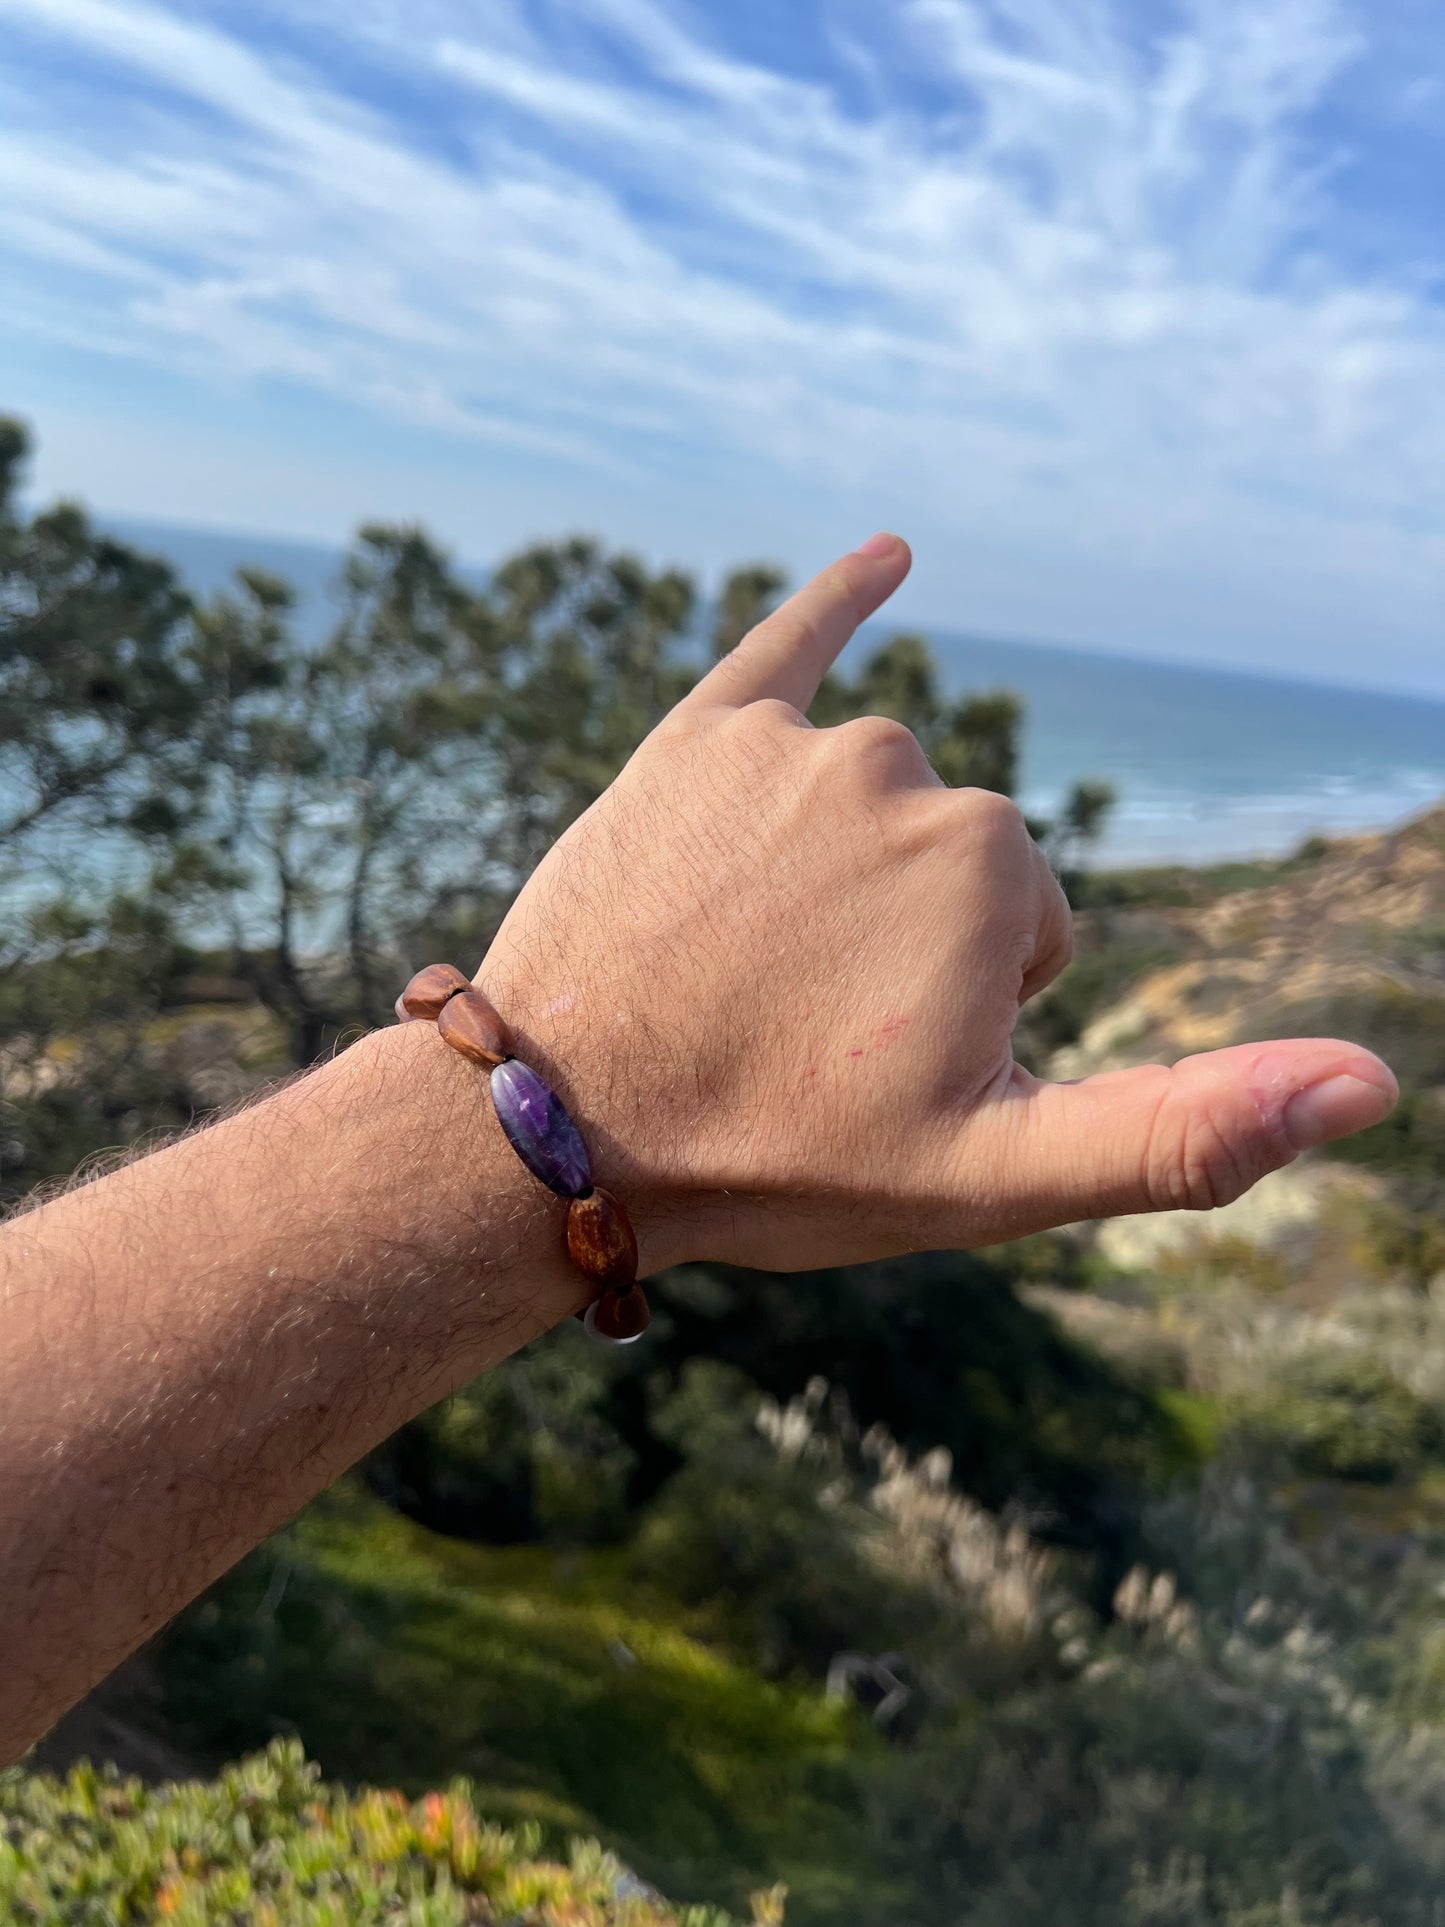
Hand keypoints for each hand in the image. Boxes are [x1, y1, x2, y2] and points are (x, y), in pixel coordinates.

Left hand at [482, 534, 1396, 1273]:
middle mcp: (902, 771)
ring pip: (873, 808)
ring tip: (746, 970)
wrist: (559, 1130)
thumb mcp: (999, 1176)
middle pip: (952, 864)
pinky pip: (784, 647)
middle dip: (904, 949)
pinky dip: (835, 603)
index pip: (1025, 936)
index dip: (964, 1019)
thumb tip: (1373, 1083)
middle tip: (796, 1032)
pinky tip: (887, 555)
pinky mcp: (699, 733)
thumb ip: (1191, 1132)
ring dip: (839, 881)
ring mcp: (792, 746)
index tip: (870, 1069)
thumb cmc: (780, 1157)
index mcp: (991, 863)